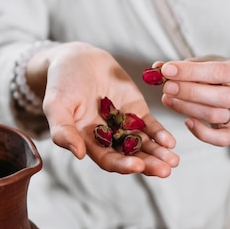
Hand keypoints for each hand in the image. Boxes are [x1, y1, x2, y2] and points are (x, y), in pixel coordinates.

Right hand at [35, 42, 178, 176]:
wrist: (77, 59)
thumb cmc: (61, 83)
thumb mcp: (56, 106)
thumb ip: (63, 131)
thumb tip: (78, 154)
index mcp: (89, 142)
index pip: (108, 159)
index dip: (122, 164)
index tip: (137, 166)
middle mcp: (109, 138)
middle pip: (131, 156)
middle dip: (148, 164)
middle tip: (165, 169)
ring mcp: (124, 124)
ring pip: (144, 144)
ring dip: (159, 153)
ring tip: (173, 160)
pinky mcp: (136, 111)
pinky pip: (150, 125)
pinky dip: (160, 134)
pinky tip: (170, 141)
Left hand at [157, 56, 229, 146]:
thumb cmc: (222, 76)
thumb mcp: (207, 64)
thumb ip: (184, 66)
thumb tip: (157, 68)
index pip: (218, 71)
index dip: (190, 72)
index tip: (167, 70)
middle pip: (221, 96)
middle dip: (190, 92)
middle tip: (166, 88)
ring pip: (217, 116)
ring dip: (188, 108)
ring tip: (168, 100)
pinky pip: (221, 139)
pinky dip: (201, 132)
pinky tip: (186, 121)